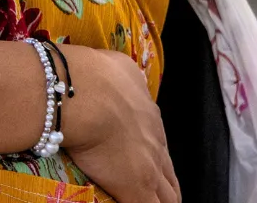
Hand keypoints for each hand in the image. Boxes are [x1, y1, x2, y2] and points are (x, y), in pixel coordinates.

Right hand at [59, 46, 179, 202]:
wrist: (85, 94)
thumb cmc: (95, 75)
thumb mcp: (119, 67)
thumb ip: (126, 78)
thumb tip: (125, 76)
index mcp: (150, 117)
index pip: (159, 145)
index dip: (155, 157)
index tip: (148, 164)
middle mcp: (156, 143)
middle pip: (170, 176)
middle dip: (167, 187)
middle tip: (161, 196)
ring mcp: (149, 168)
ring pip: (168, 196)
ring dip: (164, 200)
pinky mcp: (136, 188)